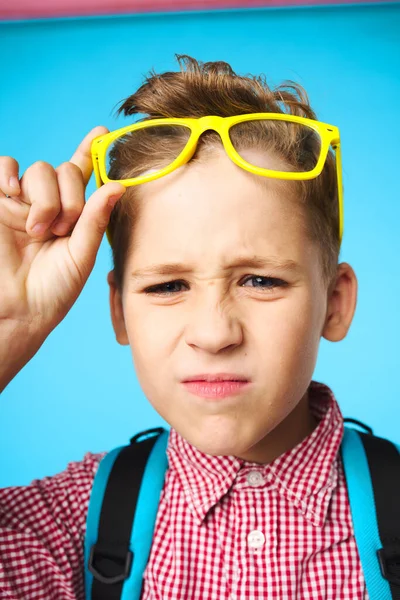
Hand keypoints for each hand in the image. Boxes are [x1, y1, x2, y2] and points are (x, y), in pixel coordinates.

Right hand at [0, 127, 124, 387]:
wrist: (18, 309)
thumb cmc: (53, 290)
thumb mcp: (82, 255)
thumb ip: (95, 219)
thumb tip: (118, 186)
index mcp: (70, 215)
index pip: (79, 176)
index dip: (88, 151)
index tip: (100, 131)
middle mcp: (45, 205)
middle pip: (59, 171)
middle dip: (65, 197)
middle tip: (59, 230)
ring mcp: (19, 203)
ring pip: (35, 170)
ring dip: (42, 197)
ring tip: (37, 230)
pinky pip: (2, 168)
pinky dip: (8, 173)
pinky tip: (12, 194)